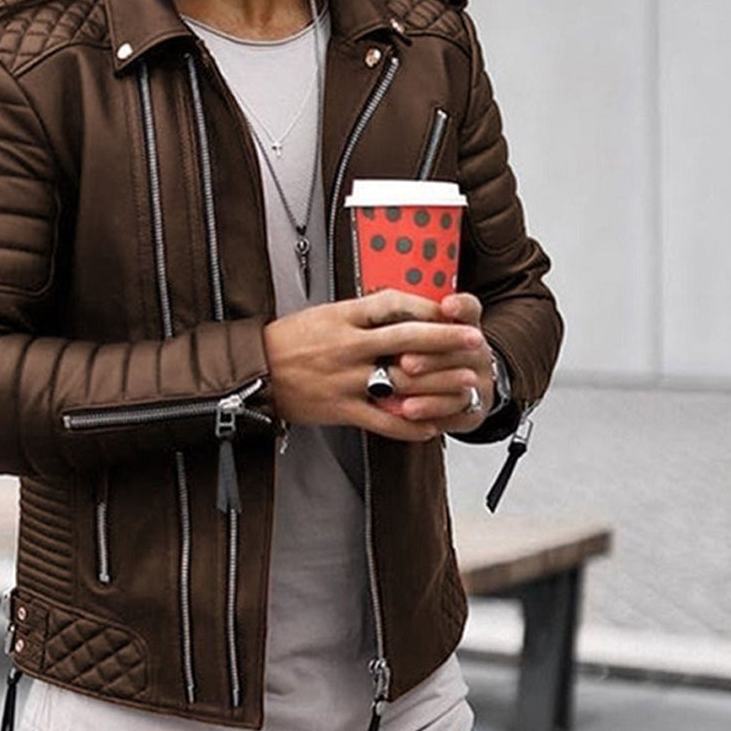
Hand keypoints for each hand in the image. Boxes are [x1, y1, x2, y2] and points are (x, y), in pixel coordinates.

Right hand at [263, 290, 484, 442]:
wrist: (254, 373)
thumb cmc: (288, 341)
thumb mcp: (324, 315)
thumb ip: (359, 314)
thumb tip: (396, 309)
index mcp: (343, 317)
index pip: (393, 303)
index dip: (426, 306)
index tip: (450, 309)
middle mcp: (347, 346)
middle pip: (407, 337)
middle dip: (447, 338)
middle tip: (475, 340)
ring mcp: (345, 378)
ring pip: (400, 379)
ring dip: (439, 383)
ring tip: (466, 383)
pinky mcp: (340, 408)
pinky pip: (382, 419)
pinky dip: (409, 425)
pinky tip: (430, 427)